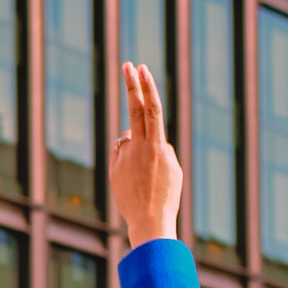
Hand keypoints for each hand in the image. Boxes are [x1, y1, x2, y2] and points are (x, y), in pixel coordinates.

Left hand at [110, 62, 182, 245]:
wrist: (149, 223)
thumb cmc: (167, 197)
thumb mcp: (173, 169)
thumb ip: (161, 147)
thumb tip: (145, 135)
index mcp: (157, 147)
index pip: (152, 110)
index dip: (148, 88)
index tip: (143, 69)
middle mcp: (139, 148)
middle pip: (135, 109)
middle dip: (132, 85)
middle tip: (128, 65)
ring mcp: (124, 157)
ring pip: (130, 138)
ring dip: (138, 147)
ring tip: (145, 174)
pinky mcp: (114, 168)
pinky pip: (121, 154)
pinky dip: (128, 159)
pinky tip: (135, 179)